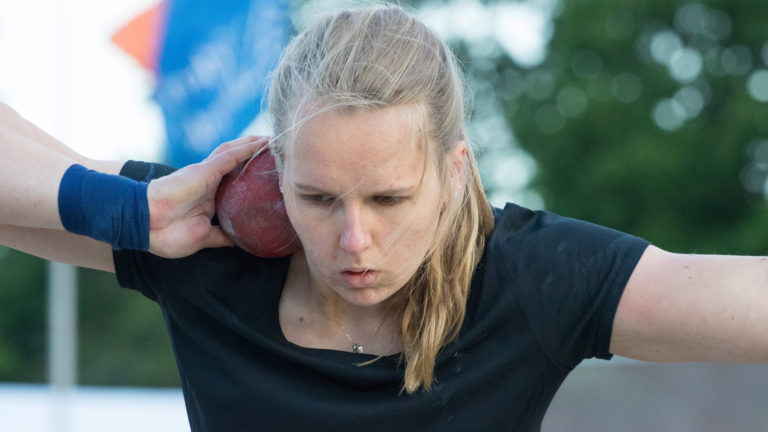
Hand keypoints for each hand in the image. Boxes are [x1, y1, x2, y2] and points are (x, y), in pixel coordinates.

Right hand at [146, 136, 268, 257]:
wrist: (144, 224)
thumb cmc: (167, 234)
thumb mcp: (203, 237)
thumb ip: (222, 236)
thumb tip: (241, 241)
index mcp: (208, 199)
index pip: (234, 185)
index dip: (250, 180)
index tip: (270, 180)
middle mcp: (209, 184)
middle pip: (237, 164)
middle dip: (255, 157)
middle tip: (276, 153)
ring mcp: (207, 175)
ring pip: (236, 154)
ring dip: (254, 146)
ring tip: (273, 140)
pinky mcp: (206, 170)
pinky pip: (232, 155)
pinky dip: (249, 148)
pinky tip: (264, 142)